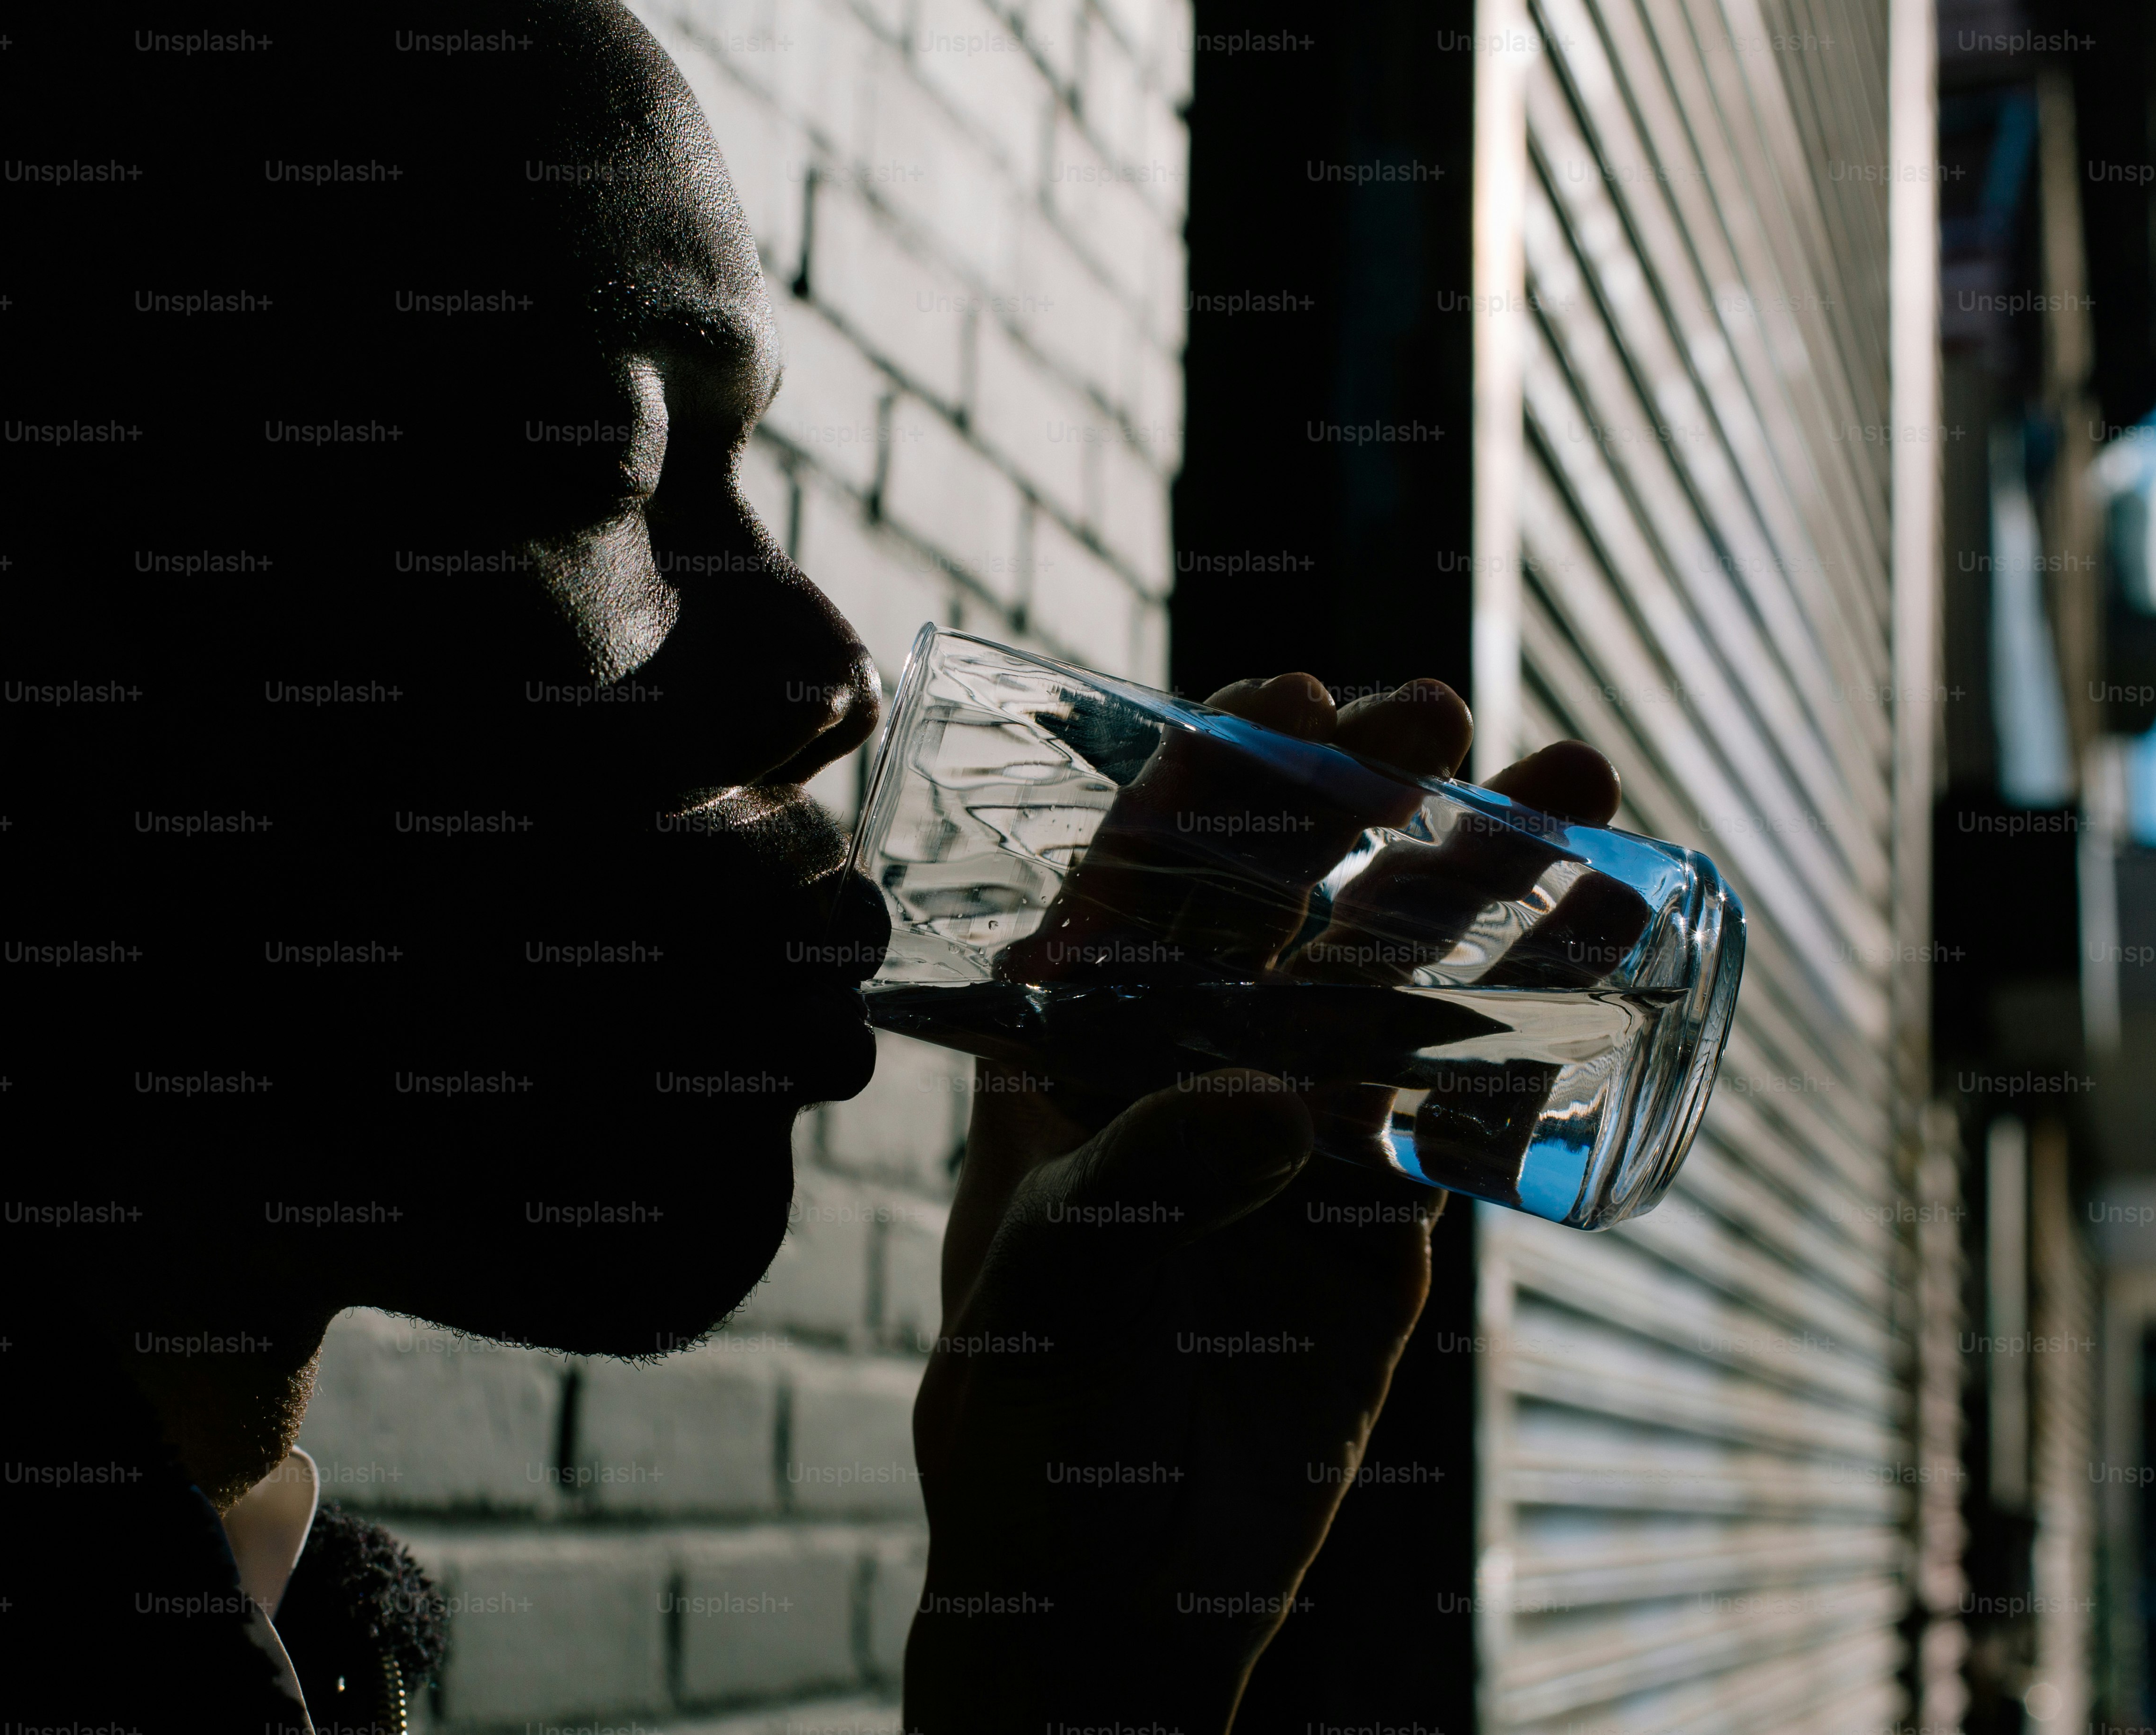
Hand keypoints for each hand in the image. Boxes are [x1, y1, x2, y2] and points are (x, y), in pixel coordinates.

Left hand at [902, 675, 1622, 1731]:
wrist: (1113, 1587)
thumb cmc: (1029, 1419)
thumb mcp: (1049, 1286)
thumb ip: (1135, 1187)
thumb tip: (1262, 1103)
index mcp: (1074, 1046)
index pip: (1140, 875)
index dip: (1215, 776)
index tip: (1293, 695)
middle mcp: (1187, 1061)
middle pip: (1289, 897)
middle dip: (1368, 796)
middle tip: (1446, 710)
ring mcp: (1295, 1127)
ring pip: (1398, 978)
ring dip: (1482, 885)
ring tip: (1580, 793)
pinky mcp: (1379, 1211)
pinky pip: (1460, 1099)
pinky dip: (1528, 1026)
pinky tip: (1601, 949)